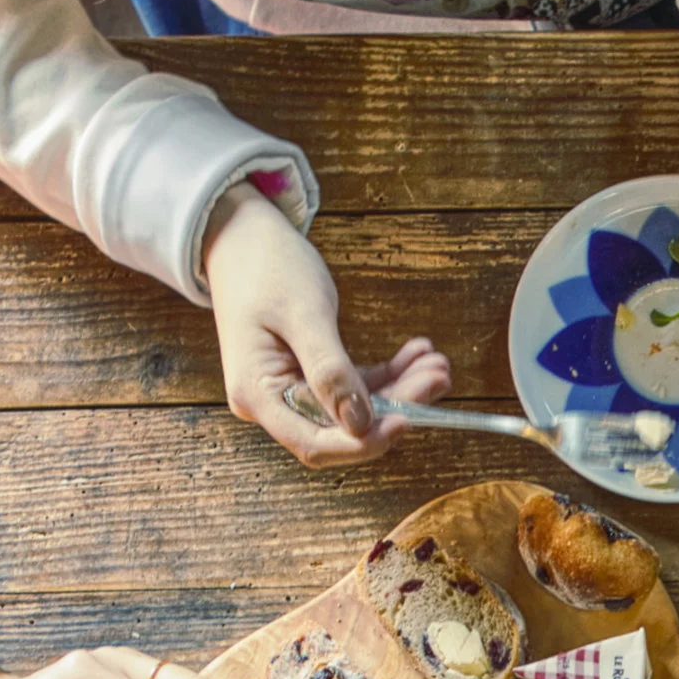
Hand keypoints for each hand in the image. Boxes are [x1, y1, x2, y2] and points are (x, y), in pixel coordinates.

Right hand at [203, 183, 451, 467]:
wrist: (240, 234)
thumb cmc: (264, 267)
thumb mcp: (303, 315)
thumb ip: (331, 371)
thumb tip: (361, 424)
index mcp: (258, 394)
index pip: (315, 444)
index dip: (364, 442)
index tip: (407, 420)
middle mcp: (272, 402)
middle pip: (342, 428)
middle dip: (396, 408)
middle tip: (438, 376)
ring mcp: (290, 390)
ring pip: (355, 409)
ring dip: (400, 390)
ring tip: (436, 363)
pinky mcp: (309, 376)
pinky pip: (354, 387)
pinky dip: (387, 375)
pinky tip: (416, 355)